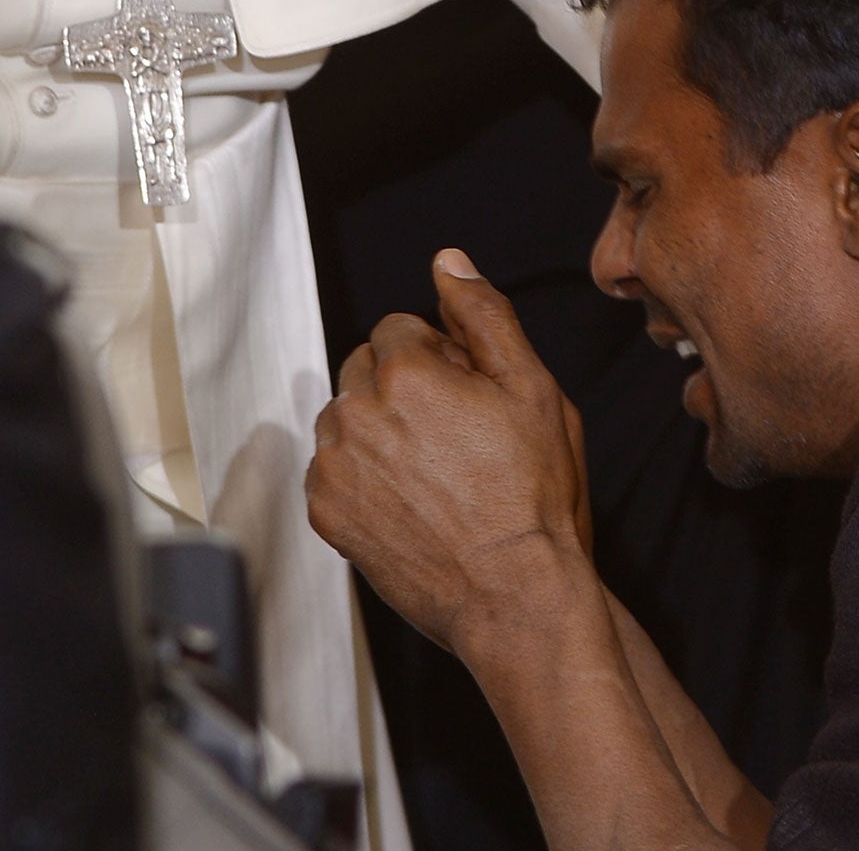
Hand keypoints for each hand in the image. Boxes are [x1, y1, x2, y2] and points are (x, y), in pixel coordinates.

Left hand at [306, 249, 590, 654]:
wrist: (514, 595)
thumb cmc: (532, 495)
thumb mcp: (531, 388)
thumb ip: (484, 314)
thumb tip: (448, 263)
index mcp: (405, 373)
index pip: (398, 328)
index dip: (438, 356)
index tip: (465, 395)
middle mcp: (357, 413)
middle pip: (364, 367)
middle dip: (400, 385)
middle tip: (452, 432)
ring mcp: (335, 466)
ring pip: (345, 415)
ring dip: (376, 426)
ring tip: (430, 469)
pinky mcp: (326, 512)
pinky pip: (330, 466)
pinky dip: (358, 473)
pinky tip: (406, 498)